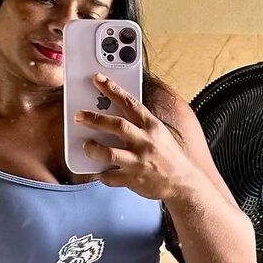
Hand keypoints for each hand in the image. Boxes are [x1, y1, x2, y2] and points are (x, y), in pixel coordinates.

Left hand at [74, 74, 199, 200]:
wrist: (183, 183)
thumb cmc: (169, 157)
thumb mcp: (160, 134)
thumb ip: (140, 124)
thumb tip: (115, 115)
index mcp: (151, 126)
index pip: (130, 102)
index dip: (112, 89)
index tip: (98, 79)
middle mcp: (145, 141)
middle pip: (116, 125)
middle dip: (94, 118)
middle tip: (78, 115)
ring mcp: (138, 161)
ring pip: (109, 153)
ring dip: (93, 148)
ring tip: (86, 145)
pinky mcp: (133, 180)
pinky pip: (109, 176)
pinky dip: (101, 174)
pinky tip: (98, 171)